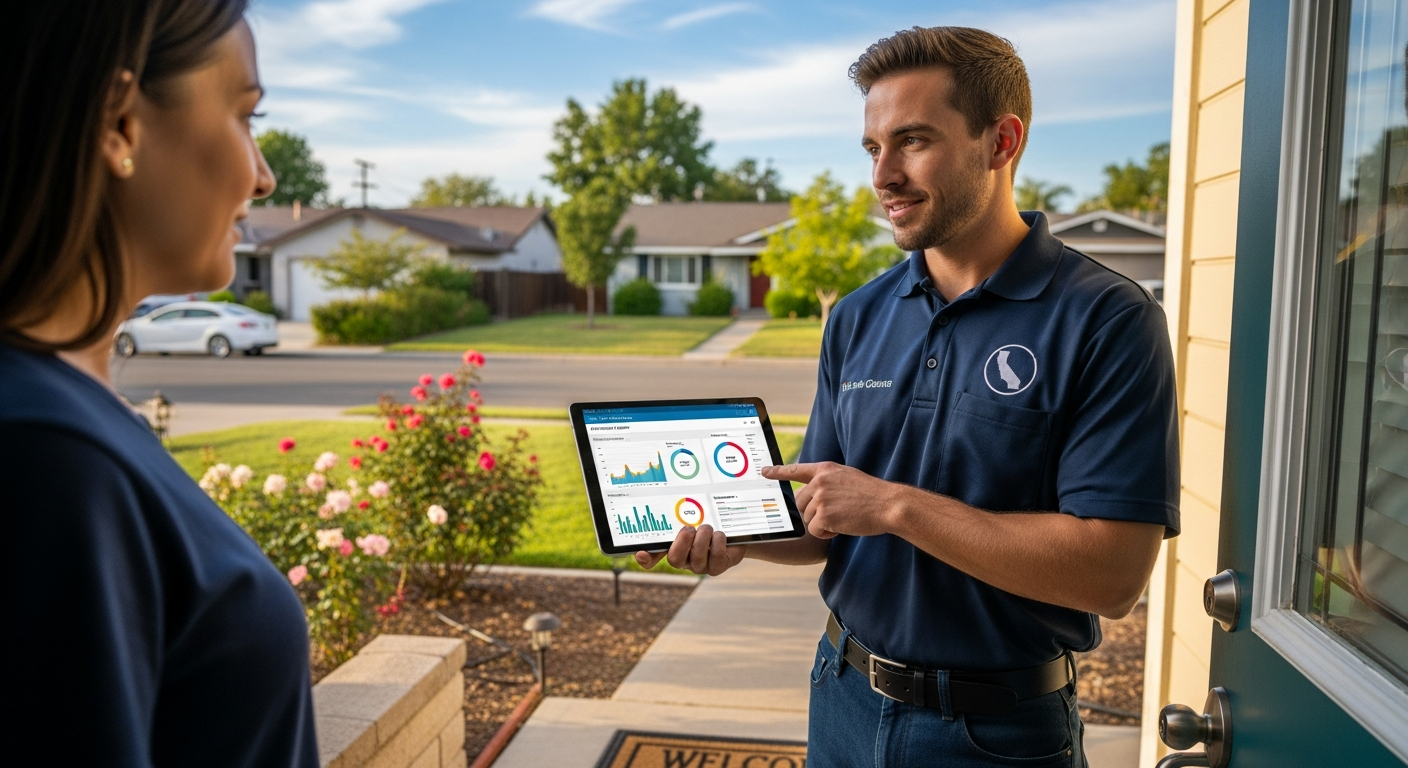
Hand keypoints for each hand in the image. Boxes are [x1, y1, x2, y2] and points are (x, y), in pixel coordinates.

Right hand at [634, 524, 747, 575]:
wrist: (733, 529)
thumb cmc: (708, 520)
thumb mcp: (693, 515)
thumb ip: (679, 513)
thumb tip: (668, 493)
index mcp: (672, 546)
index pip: (652, 557)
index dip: (646, 559)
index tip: (641, 553)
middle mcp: (684, 559)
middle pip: (674, 560)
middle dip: (682, 543)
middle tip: (689, 528)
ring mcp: (700, 565)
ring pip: (697, 558)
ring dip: (703, 538)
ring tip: (707, 527)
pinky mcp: (717, 566)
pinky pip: (716, 557)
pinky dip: (718, 542)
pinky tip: (719, 534)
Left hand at [761, 462, 900, 539]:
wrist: (888, 504)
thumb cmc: (871, 494)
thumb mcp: (847, 478)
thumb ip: (827, 482)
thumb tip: (810, 496)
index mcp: (825, 470)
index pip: (796, 469)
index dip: (778, 471)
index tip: (764, 472)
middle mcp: (819, 482)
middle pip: (800, 503)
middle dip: (814, 513)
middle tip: (837, 513)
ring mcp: (820, 498)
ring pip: (807, 518)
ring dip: (822, 524)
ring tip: (844, 518)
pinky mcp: (823, 515)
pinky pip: (814, 530)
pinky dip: (826, 533)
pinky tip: (842, 527)